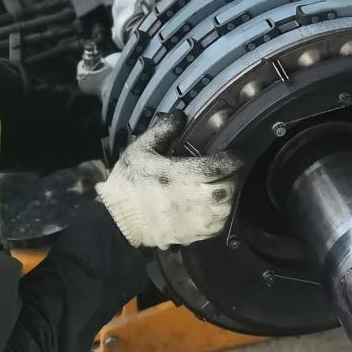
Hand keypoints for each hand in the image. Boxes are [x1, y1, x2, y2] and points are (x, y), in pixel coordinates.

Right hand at [96, 113, 242, 249]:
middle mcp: (190, 200)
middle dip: (234, 176)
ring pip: (225, 209)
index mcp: (178, 176)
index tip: (237, 153)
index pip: (216, 167)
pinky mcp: (190, 236)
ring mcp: (191, 221)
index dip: (231, 160)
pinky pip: (217, 227)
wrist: (115, 220)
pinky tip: (218, 204)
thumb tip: (180, 116)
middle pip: (226, 189)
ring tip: (227, 183)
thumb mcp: (140, 149)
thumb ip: (163, 130)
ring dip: (231, 195)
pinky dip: (223, 214)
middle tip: (233, 167)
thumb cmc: (128, 182)